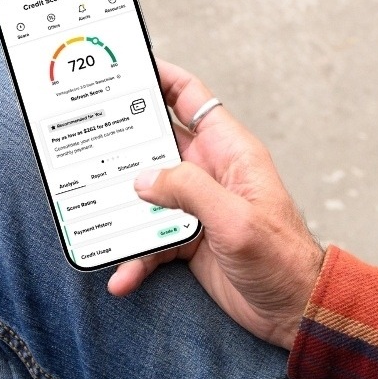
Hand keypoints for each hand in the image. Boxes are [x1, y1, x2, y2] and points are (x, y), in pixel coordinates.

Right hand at [107, 60, 324, 348]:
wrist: (294, 310)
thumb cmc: (282, 258)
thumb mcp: (235, 219)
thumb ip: (189, 191)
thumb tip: (143, 177)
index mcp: (230, 152)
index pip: (190, 98)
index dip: (160, 77)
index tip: (123, 68)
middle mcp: (211, 173)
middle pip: (157, 146)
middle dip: (122, 145)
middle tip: (83, 142)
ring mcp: (198, 206)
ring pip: (147, 196)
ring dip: (122, 210)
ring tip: (91, 218)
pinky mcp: (190, 240)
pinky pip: (153, 240)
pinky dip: (136, 256)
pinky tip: (123, 276)